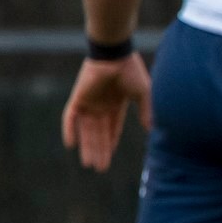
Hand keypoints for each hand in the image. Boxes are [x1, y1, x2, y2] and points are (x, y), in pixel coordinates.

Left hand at [61, 53, 151, 171]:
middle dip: (100, 150)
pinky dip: (69, 130)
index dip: (111, 143)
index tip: (109, 158)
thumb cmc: (131, 70)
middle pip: (99, 133)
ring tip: (89, 164)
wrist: (115, 54)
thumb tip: (152, 129)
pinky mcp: (78, 98)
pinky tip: (70, 144)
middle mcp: (101, 105)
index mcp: (116, 104)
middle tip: (100, 168)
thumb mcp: (143, 93)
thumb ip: (146, 110)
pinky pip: (70, 117)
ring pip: (86, 130)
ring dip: (87, 146)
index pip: (112, 128)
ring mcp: (88, 103)